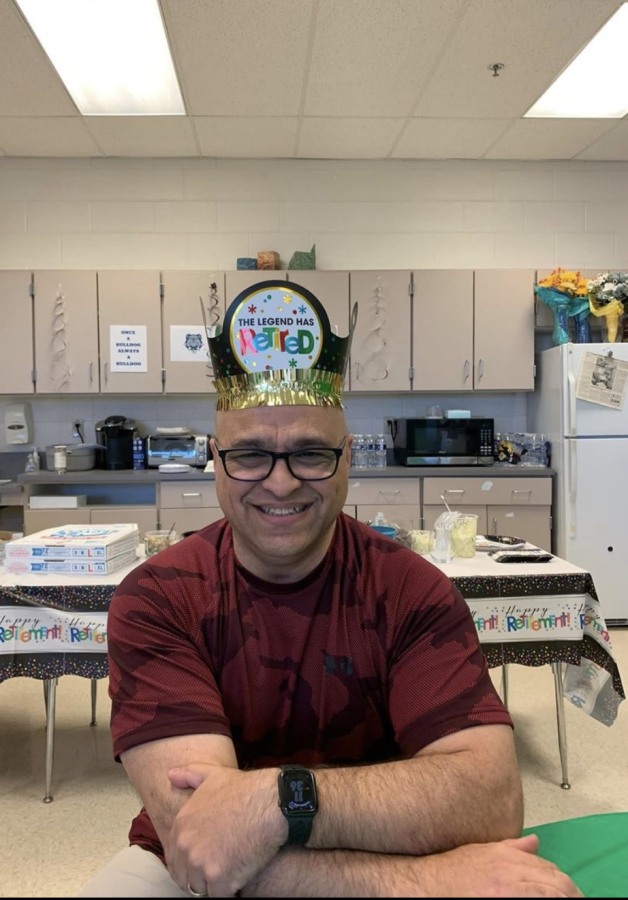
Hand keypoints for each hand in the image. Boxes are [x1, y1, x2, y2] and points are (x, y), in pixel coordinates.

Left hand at [166, 762, 286, 897]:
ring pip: (200, 889)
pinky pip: (219, 896)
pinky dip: (229, 891)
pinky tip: (239, 880)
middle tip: (217, 870)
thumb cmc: (244, 788)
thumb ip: (189, 775)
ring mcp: (201, 865)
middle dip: (198, 876)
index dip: (188, 862)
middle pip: (184, 877)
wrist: (270, 803)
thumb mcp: (213, 774)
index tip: (203, 861)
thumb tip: (170, 775)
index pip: (174, 858)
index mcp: (181, 825)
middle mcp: (187, 847)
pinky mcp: (220, 881)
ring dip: (212, 885)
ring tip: (229, 874)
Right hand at [414, 835, 581, 897]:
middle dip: (571, 894)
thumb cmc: (451, 872)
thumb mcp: (482, 853)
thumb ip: (512, 848)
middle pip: (556, 883)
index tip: (569, 894)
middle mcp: (510, 873)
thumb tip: (535, 842)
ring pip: (550, 895)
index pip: (550, 870)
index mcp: (507, 858)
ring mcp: (507, 893)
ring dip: (562, 899)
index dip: (564, 884)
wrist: (426, 885)